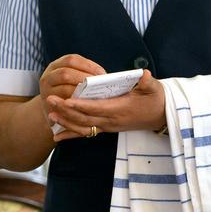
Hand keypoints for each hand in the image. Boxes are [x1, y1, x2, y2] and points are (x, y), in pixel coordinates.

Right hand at [38, 54, 106, 127]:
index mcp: (55, 66)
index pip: (71, 60)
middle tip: (100, 85)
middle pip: (66, 73)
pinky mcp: (50, 107)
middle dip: (85, 78)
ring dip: (83, 92)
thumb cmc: (69, 92)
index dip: (88, 65)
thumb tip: (106, 77)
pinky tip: (90, 106)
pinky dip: (79, 104)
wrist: (53, 111)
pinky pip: (66, 105)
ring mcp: (47, 92)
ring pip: (65, 90)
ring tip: (98, 95)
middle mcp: (48, 77)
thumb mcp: (71, 78)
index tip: (102, 73)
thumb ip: (84, 75)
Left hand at [46, 70, 165, 140]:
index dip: (81, 105)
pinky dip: (71, 135)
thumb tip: (144, 74)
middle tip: (50, 100)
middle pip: (85, 118)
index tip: (66, 100)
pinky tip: (57, 136)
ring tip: (50, 114)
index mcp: (120, 109)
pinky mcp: (106, 128)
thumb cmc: (155, 99)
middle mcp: (112, 121)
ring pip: (83, 127)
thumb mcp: (154, 88)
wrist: (160, 115)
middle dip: (66, 111)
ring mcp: (108, 126)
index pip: (97, 107)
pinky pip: (86, 133)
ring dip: (66, 122)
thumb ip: (147, 82)